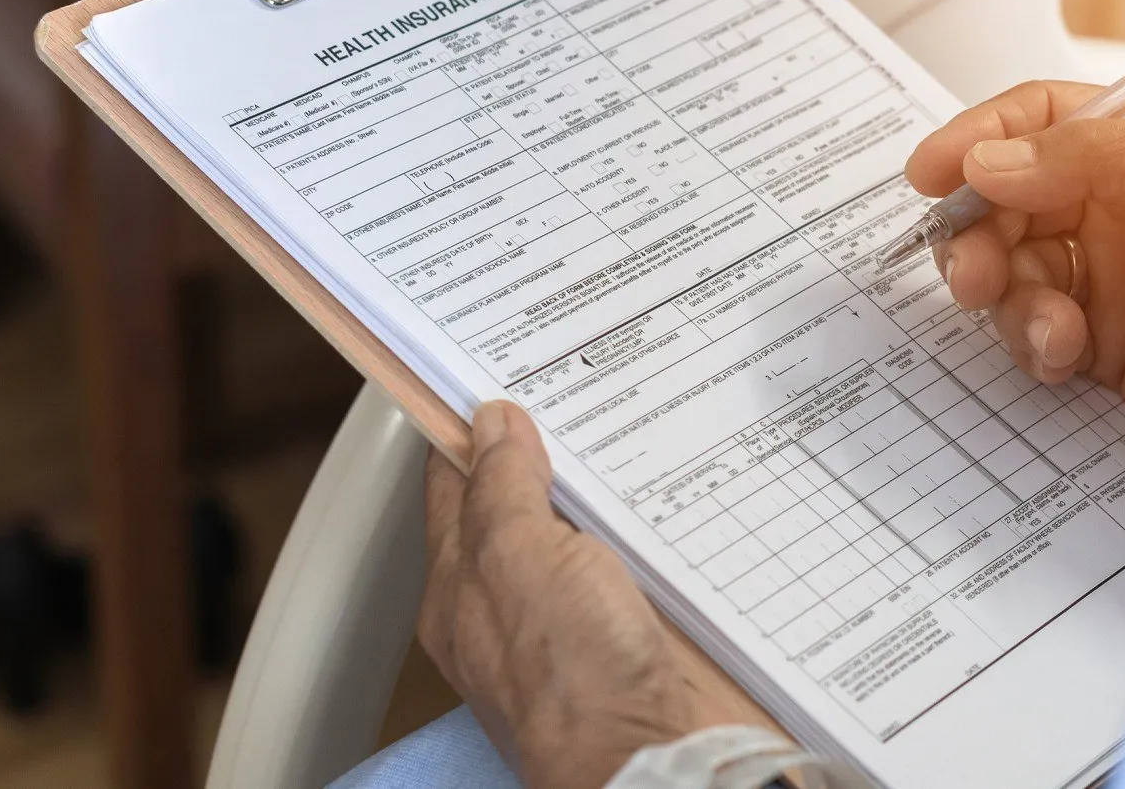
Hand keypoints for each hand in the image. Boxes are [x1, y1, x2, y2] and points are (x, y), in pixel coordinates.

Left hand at [420, 401, 772, 788]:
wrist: (651, 758)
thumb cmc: (572, 684)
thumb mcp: (520, 560)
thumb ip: (503, 491)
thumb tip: (491, 425)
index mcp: (464, 587)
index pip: (454, 485)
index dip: (469, 427)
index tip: (493, 374)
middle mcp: (514, 604)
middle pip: (521, 505)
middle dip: (543, 449)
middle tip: (571, 387)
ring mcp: (574, 621)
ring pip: (581, 533)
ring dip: (604, 489)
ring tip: (628, 429)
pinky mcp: (630, 635)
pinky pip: (633, 565)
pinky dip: (648, 531)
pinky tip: (670, 505)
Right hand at [907, 81, 1124, 448]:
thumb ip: (1082, 152)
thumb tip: (989, 161)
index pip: (1034, 124)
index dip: (976, 142)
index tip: (930, 174)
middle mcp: (1113, 204)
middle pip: (1005, 203)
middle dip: (977, 234)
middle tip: (970, 270)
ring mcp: (1105, 274)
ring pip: (1011, 273)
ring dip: (1009, 298)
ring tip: (1046, 321)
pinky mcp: (1103, 341)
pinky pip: (1034, 334)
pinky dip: (1036, 343)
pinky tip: (1066, 350)